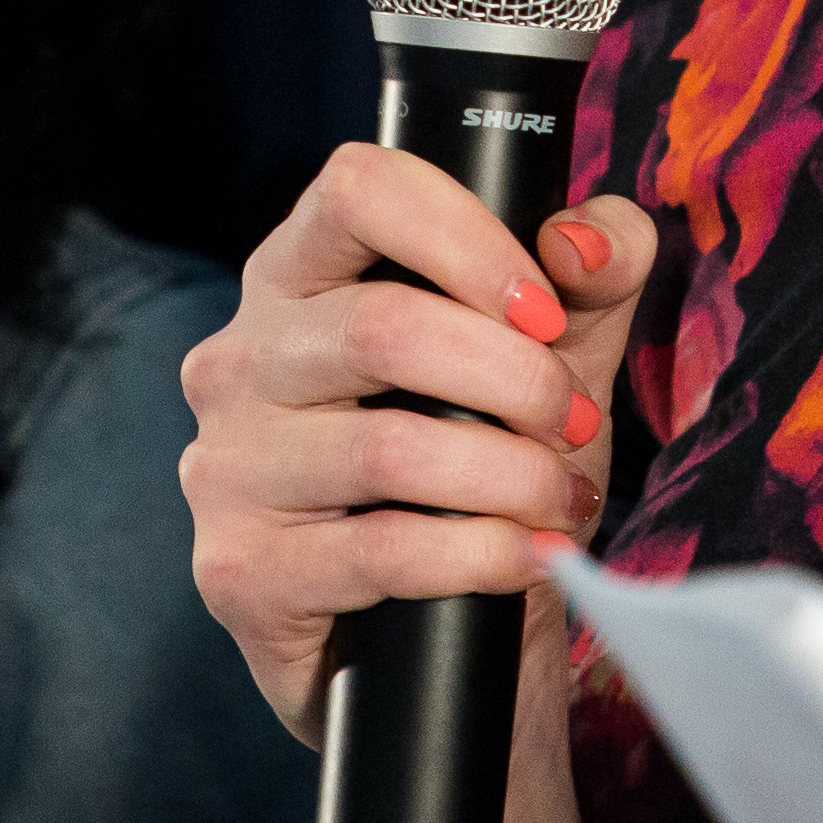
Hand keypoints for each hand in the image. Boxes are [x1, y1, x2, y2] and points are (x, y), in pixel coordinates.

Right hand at [180, 150, 659, 741]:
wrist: (446, 634)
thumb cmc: (485, 461)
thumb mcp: (557, 350)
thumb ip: (597, 267)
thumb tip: (583, 245)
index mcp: (298, 274)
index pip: (357, 189)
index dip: (466, 238)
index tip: (544, 309)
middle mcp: (238, 359)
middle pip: (385, 328)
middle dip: (514, 378)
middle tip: (574, 422)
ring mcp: (225, 467)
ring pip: (387, 447)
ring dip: (510, 475)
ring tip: (564, 499)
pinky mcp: (240, 571)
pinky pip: (379, 551)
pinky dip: (480, 554)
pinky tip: (529, 557)